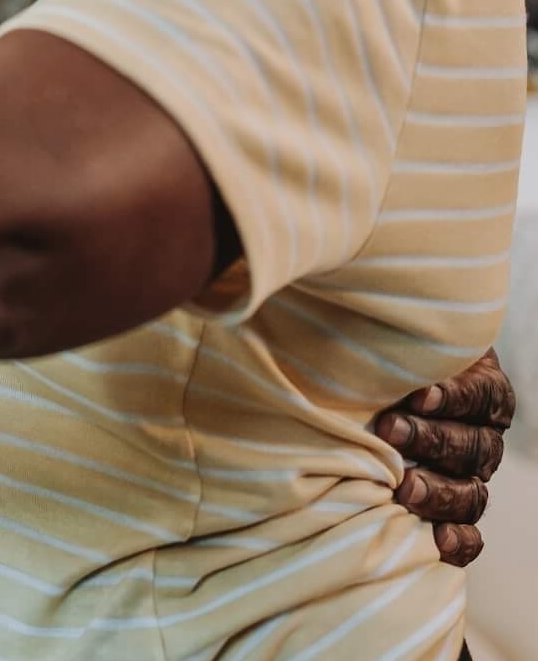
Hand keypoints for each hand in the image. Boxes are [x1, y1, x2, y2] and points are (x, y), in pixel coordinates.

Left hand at [373, 348, 515, 566]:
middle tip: (389, 431)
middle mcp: (482, 434)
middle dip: (431, 440)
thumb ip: (393, 331)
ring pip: (472, 492)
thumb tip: (362, 303)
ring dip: (440, 492)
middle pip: (471, 445)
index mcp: (482, 389)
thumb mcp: (396, 334)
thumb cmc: (383, 351)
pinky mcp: (454, 510)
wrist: (372, 384)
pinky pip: (470, 536)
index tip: (416, 395)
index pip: (480, 394)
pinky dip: (459, 542)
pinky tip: (437, 541)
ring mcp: (469, 476)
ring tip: (403, 489)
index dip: (453, 396)